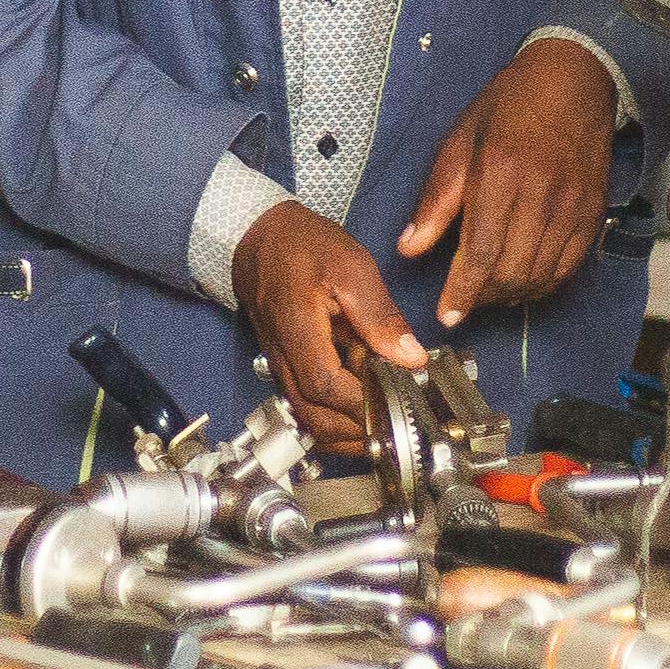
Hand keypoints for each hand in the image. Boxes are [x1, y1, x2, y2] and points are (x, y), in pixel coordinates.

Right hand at [231, 201, 430, 451]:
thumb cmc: (303, 245)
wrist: (260, 236)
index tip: (394, 404)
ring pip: (306, 417)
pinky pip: (304, 403)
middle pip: (312, 415)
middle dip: (353, 432)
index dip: (360, 403)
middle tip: (393, 426)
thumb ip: (380, 315)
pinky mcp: (283, 365)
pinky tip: (360, 408)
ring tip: (381, 424)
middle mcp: (282, 354)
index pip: (324, 384)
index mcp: (297, 328)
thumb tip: (410, 358)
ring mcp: (279, 363)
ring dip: (343, 431)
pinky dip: (332, 417)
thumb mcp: (351, 266)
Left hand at [395, 40, 620, 317]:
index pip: (481, 251)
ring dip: (512, 295)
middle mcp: (542, 194)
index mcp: (501, 173)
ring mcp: (573, 207)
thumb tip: (408, 249)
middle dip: (484, 297)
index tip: (446, 315)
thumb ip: (436, 200)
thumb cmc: (508, 106)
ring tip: (490, 291)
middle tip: (464, 300)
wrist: (574, 79)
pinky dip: (543, 285)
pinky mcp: (593, 213)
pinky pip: (568, 268)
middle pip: (512, 272)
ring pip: (541, 276)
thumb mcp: (460, 141)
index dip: (462, 292)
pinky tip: (523, 281)